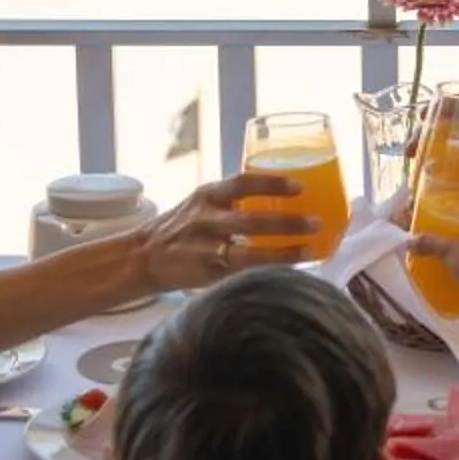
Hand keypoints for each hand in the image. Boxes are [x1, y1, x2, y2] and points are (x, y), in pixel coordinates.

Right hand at [138, 171, 314, 290]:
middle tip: (315, 223)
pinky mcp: (203, 276)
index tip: (300, 188)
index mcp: (207, 195)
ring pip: (247, 254)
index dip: (272, 183)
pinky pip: (239, 276)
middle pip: (250, 221)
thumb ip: (235, 200)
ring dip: (281, 254)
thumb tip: (287, 197)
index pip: (243, 183)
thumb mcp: (203, 202)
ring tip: (309, 252)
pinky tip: (287, 276)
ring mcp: (203, 250)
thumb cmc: (183, 227)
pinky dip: (264, 275)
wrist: (143, 256)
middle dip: (286, 223)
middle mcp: (205, 220)